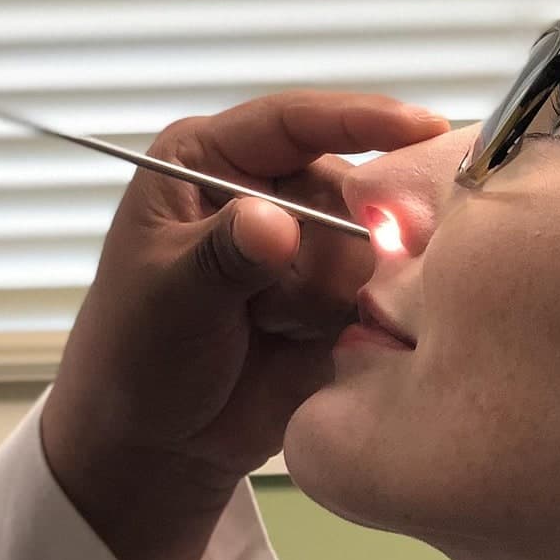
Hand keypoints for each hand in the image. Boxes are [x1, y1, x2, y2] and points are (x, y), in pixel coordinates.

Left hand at [42, 91, 446, 559]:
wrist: (160, 442)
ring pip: (369, 248)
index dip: (360, 118)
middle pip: (347, 188)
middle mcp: (265, 186)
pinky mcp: (336, 295)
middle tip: (265, 307)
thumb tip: (275, 222)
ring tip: (268, 328)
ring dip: (325, 299)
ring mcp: (306, 242)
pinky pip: (381, 295)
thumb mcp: (171, 297)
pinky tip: (315, 348)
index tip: (421, 126)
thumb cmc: (138, 352)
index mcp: (209, 160)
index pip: (293, 121)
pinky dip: (357, 324)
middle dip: (322, 251)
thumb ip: (224, 256)